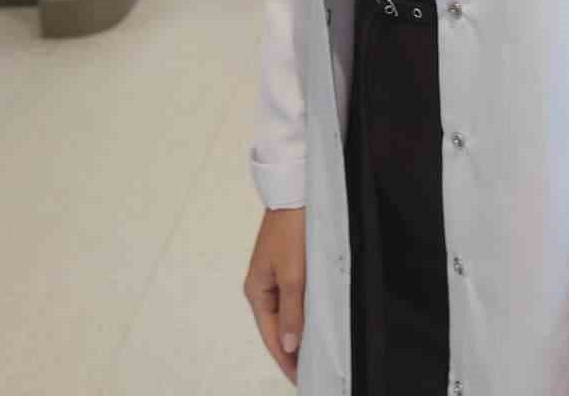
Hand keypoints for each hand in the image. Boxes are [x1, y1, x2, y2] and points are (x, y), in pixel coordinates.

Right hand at [244, 205, 306, 386]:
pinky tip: (311, 321)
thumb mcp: (294, 274)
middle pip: (276, 327)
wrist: (295, 192)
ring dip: (296, 332)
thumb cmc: (291, 228)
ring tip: (311, 354)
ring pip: (284, 313)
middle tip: (307, 372)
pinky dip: (300, 313)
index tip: (300, 378)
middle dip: (290, 351)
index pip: (271, 336)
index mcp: (257, 291)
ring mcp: (273, 275)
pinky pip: (291, 298)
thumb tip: (290, 345)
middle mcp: (261, 286)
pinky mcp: (285, 265)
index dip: (286, 359)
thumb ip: (293, 311)